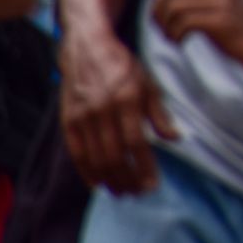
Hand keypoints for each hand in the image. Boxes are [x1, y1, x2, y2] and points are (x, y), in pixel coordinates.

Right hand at [60, 29, 177, 194]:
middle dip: (127, 179)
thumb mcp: (148, 84)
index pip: (136, 143)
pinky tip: (97, 184)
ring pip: (95, 159)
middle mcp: (103, 110)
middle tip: (137, 193)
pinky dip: (86, 172)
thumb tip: (175, 138)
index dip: (144, 167)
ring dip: (109, 180)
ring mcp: (82, 116)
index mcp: (127, 99)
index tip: (152, 184)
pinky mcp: (67, 120)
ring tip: (122, 192)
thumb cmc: (123, 67)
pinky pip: (76, 153)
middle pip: (114, 156)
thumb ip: (159, 114)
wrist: (87, 49)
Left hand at [153, 0, 242, 75]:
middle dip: (158, 10)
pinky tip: (181, 43)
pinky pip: (185, 22)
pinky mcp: (223, 22)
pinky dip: (175, 35)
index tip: (168, 10)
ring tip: (172, 38)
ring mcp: (223, 3)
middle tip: (165, 28)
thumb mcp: (224, 8)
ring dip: (165, 26)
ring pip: (174, 5)